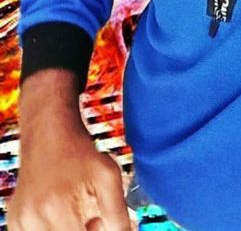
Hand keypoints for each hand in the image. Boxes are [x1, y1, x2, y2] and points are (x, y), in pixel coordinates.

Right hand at [6, 121, 134, 229]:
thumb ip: (117, 211)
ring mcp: (19, 221)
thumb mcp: (107, 173)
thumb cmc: (80, 148)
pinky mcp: (15, 220)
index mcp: (55, 207)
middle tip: (94, 218)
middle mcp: (31, 217)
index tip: (100, 221)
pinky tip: (63, 215)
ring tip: (78, 214)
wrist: (48, 129)